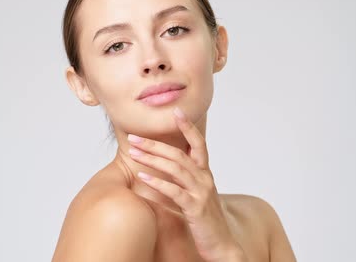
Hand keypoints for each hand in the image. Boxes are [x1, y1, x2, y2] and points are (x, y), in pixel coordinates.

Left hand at [127, 107, 246, 261]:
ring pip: (176, 168)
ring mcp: (201, 193)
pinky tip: (143, 177)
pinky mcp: (196, 208)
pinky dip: (158, 182)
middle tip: (133, 137)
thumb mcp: (196, 194)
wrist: (222, 245)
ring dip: (152, 158)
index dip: (188, 127)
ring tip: (133, 153)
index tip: (176, 111)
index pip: (198, 144)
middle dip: (154, 144)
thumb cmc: (205, 220)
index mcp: (205, 174)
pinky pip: (175, 191)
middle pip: (179, 154)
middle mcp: (205, 179)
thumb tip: (164, 165)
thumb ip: (184, 179)